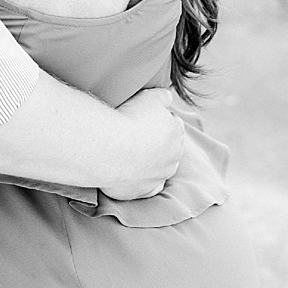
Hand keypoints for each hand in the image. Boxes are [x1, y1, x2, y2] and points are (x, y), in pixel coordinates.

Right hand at [102, 86, 185, 200]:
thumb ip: (161, 96)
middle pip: (167, 149)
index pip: (173, 124)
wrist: (111, 148)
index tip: (143, 118)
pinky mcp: (143, 191)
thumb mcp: (148, 97)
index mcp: (176, 133)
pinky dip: (140, 182)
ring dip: (148, 163)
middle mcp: (173, 157)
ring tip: (128, 154)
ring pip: (159, 169)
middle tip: (134, 135)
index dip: (158, 120)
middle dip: (155, 143)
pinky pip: (146, 188)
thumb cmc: (129, 120)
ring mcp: (159, 176)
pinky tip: (129, 174)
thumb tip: (167, 96)